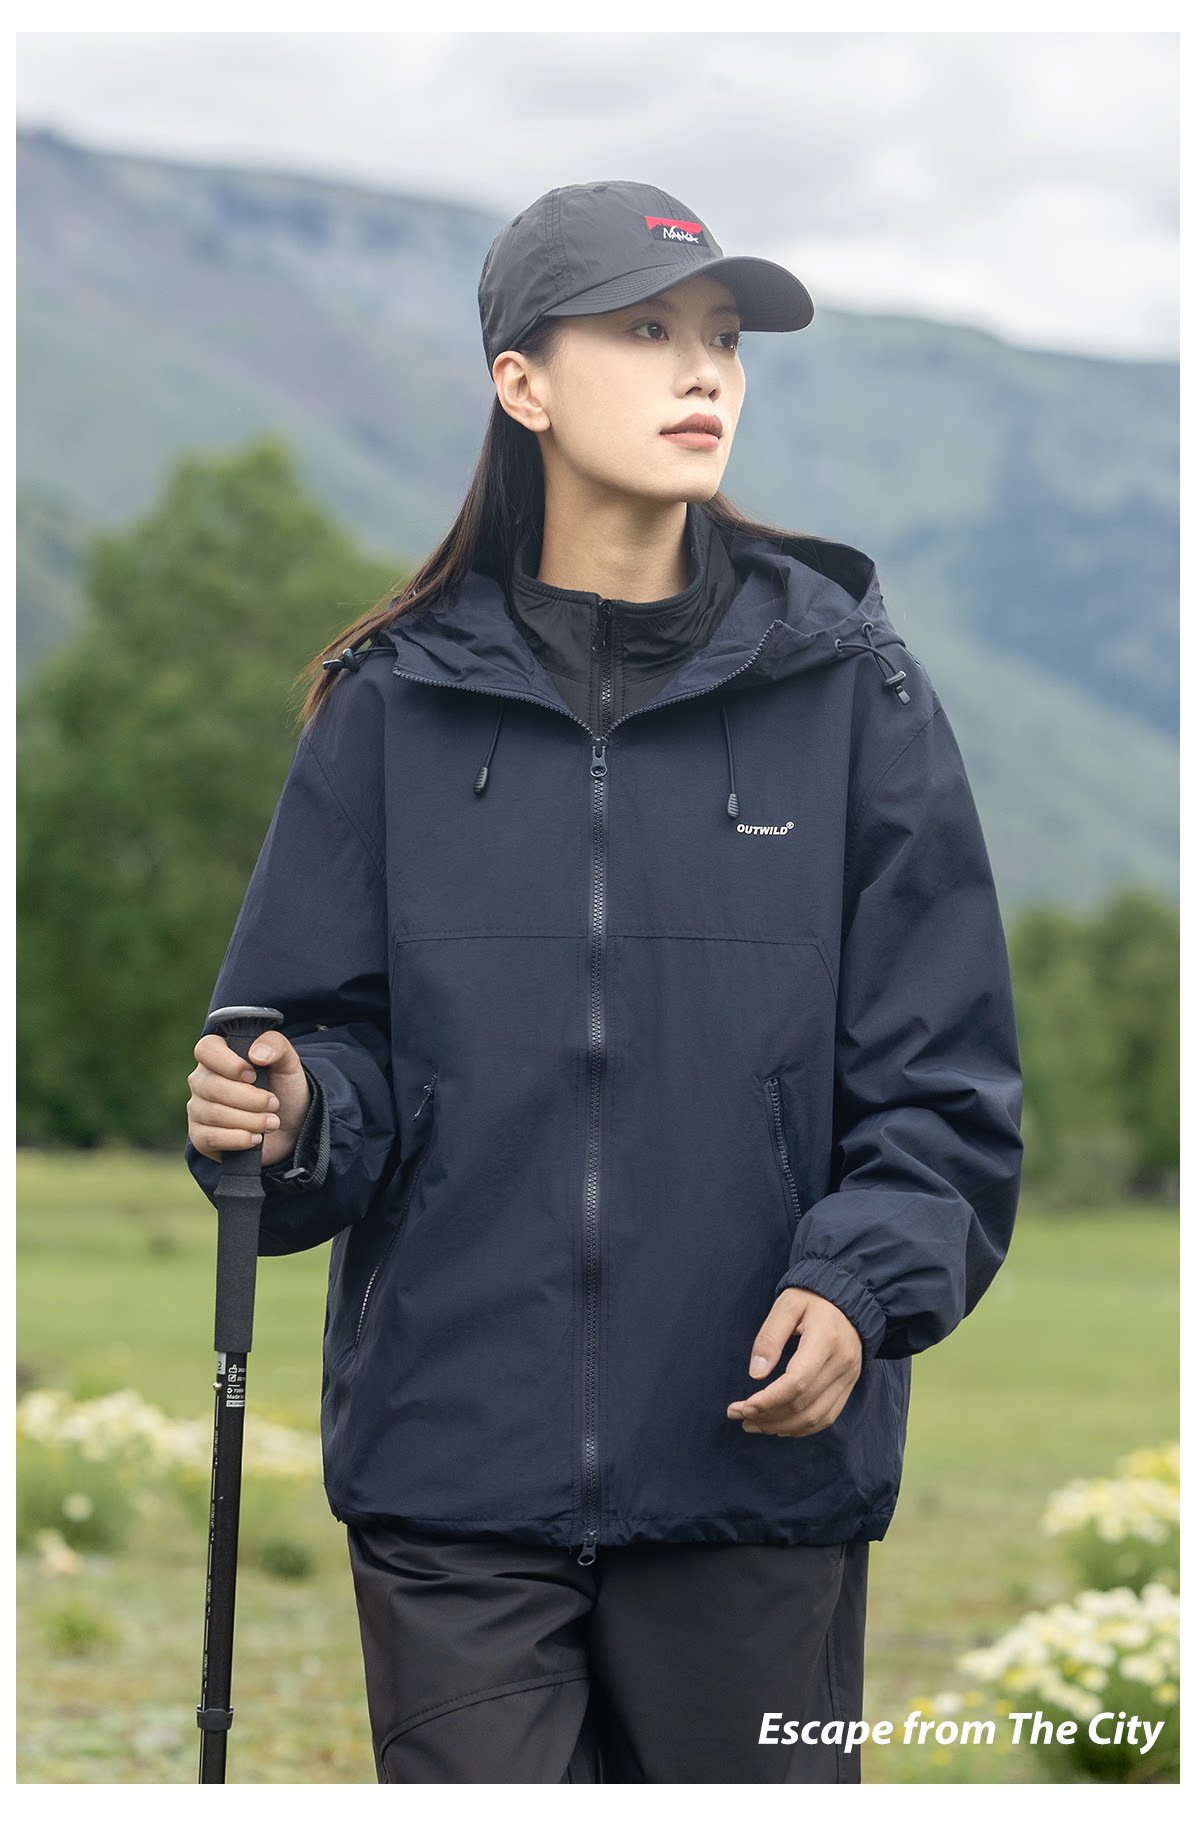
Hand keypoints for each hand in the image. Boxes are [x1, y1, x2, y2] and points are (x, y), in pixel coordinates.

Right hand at [186, 1029, 311, 1166]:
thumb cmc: (282, 1089)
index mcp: (218, 1055)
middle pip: (212, 1086)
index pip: (206, 1049)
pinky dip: (239, 1139)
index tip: (253, 1075)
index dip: (228, 1063)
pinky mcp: (200, 1137)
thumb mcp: (287, 1063)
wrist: (290, 1127)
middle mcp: (202, 1081)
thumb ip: (276, 1046)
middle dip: (250, 1099)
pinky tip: (256, 1138)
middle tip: (274, 1104)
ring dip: (250, 1120)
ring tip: (272, 1122)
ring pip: (214, 1114)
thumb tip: (256, 1054)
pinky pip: (210, 1138)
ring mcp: (198, 1109)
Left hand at [727, 1288, 863, 1436]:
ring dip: (781, 1426)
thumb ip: (770, 1338)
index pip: (798, 1381)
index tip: (743, 1407)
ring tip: (753, 1424)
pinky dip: (801, 1427)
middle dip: (767, 1415)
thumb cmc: (812, 1298)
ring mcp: (849, 1377)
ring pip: (815, 1417)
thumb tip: (756, 1375)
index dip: (769, 1400)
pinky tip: (778, 1425)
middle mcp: (842, 1363)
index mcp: (826, 1340)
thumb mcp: (786, 1306)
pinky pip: (827, 1417)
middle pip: (804, 1404)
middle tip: (738, 1414)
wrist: (849, 1296)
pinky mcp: (848, 1385)